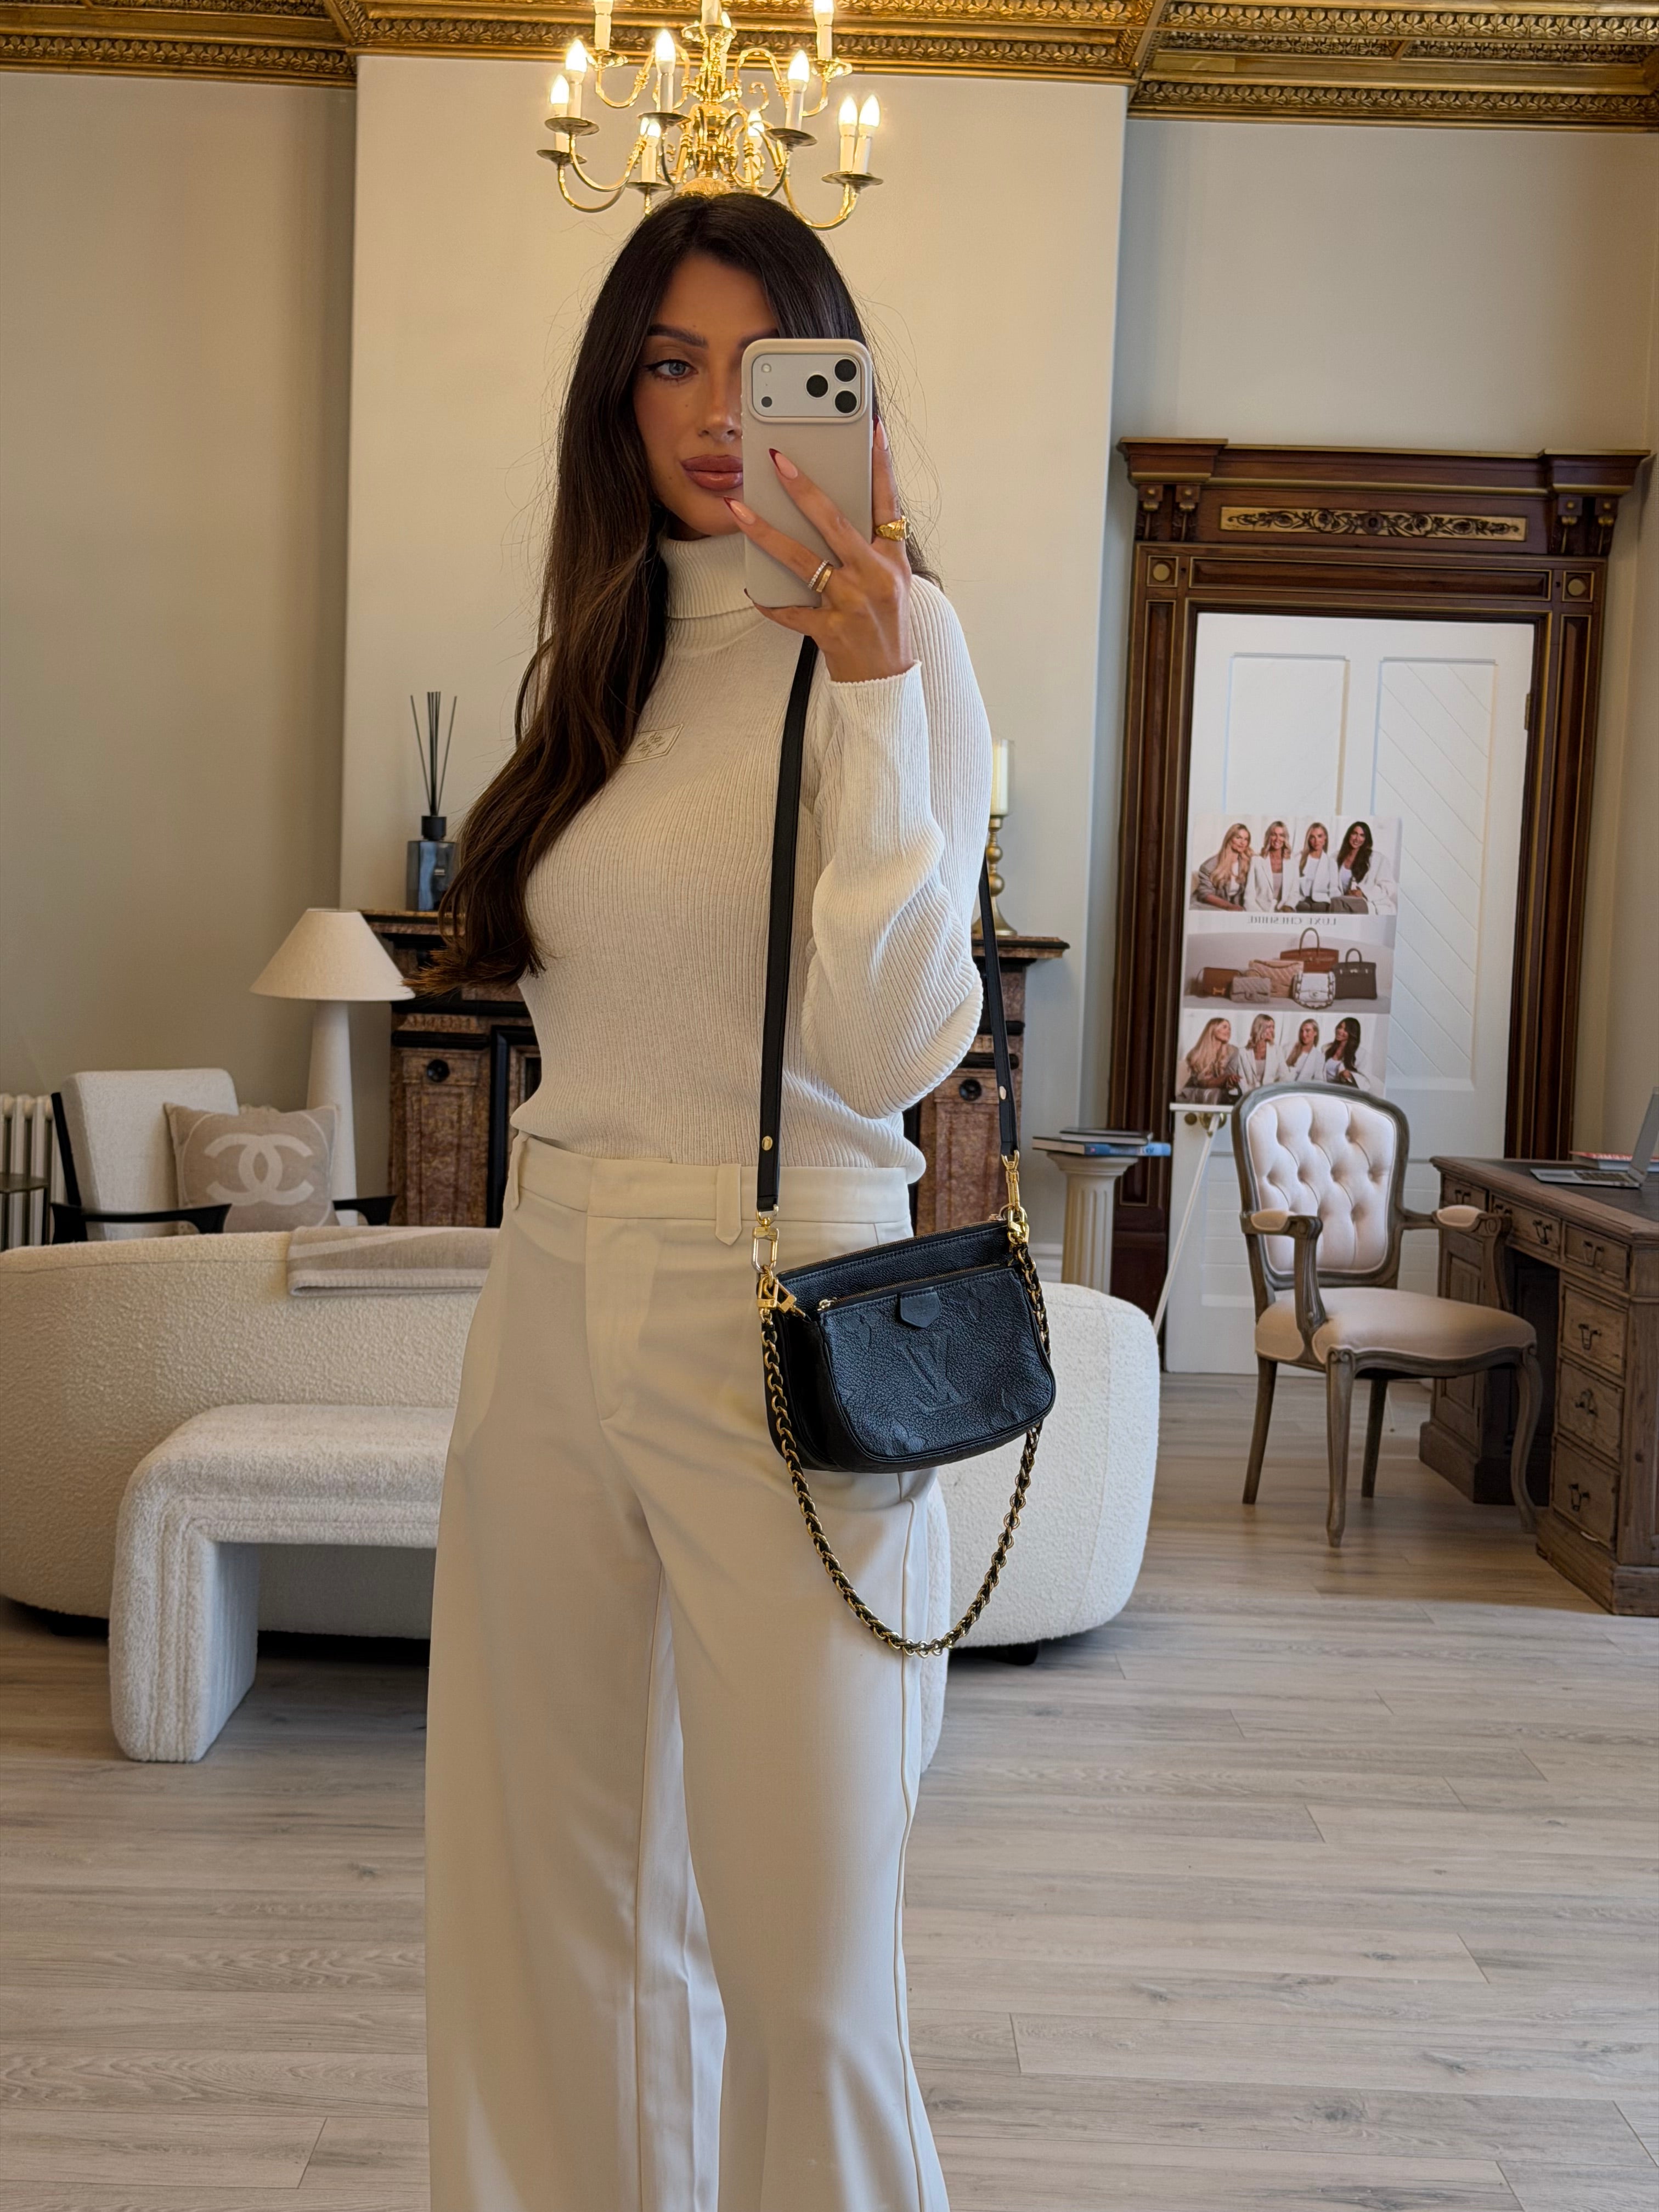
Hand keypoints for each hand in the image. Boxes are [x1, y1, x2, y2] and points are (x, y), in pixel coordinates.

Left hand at [725, 423, 912, 683]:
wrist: (886, 680)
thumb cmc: (885, 625)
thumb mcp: (890, 580)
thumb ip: (868, 546)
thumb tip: (828, 510)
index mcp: (893, 558)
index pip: (888, 501)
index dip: (881, 464)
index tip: (871, 427)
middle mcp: (875, 576)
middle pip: (835, 522)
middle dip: (803, 488)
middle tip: (777, 460)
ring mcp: (851, 603)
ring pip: (803, 560)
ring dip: (765, 533)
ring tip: (739, 510)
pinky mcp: (830, 629)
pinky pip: (789, 610)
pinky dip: (769, 600)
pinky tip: (752, 588)